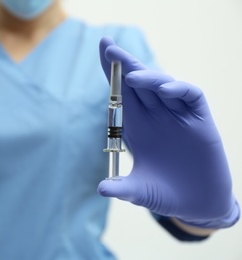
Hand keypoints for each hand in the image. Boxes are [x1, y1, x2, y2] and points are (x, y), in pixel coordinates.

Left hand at [97, 37, 238, 227]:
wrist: (197, 205)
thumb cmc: (165, 195)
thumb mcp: (140, 192)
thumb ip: (122, 188)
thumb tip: (101, 189)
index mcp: (137, 127)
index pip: (121, 93)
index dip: (111, 72)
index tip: (102, 50)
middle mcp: (155, 117)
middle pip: (138, 83)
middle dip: (124, 65)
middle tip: (109, 48)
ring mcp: (177, 116)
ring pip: (162, 85)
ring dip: (149, 77)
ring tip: (134, 77)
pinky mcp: (200, 120)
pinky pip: (190, 96)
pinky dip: (179, 89)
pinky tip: (166, 90)